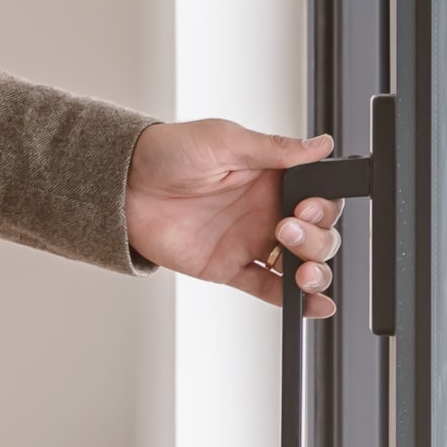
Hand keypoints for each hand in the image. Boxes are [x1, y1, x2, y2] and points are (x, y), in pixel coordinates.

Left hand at [124, 118, 345, 317]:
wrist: (123, 182)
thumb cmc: (168, 152)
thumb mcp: (224, 140)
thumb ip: (275, 149)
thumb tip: (322, 144)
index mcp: (273, 179)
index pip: (319, 198)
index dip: (323, 207)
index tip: (307, 207)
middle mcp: (267, 211)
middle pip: (317, 235)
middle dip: (317, 240)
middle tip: (287, 229)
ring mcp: (249, 242)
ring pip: (299, 264)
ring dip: (313, 272)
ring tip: (303, 273)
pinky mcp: (228, 267)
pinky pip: (268, 288)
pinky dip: (293, 301)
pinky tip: (314, 306)